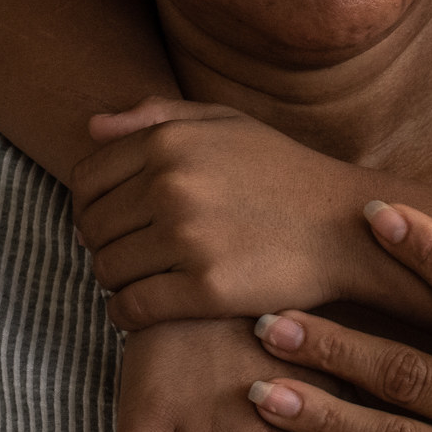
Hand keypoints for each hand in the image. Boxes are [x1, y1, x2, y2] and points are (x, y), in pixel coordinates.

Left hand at [73, 98, 402, 327]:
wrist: (346, 227)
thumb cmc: (282, 172)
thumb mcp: (226, 124)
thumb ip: (157, 116)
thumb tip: (91, 127)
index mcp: (169, 142)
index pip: (85, 182)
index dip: (89, 208)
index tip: (112, 224)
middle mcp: (172, 186)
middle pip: (93, 229)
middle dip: (104, 246)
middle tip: (132, 257)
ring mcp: (188, 238)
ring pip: (108, 271)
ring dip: (116, 282)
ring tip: (143, 280)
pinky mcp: (205, 290)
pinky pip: (132, 309)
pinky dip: (125, 315)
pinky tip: (141, 311)